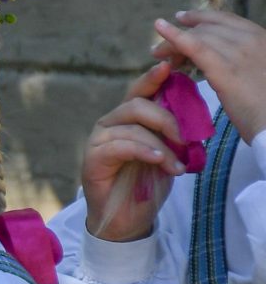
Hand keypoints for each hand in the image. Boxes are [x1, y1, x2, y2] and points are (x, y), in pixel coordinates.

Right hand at [81, 63, 185, 242]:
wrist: (129, 218)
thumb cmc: (148, 183)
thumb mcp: (166, 152)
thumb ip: (170, 132)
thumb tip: (190, 117)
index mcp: (127, 119)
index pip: (138, 91)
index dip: (152, 77)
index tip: (169, 66)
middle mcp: (109, 124)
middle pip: (136, 105)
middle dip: (166, 119)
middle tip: (186, 140)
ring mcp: (98, 140)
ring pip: (132, 127)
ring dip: (161, 145)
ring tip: (176, 166)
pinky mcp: (93, 159)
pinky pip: (120, 146)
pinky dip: (144, 151)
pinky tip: (159, 161)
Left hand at [156, 9, 265, 142]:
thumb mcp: (260, 72)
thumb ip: (245, 59)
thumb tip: (224, 57)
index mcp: (262, 39)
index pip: (226, 20)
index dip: (201, 17)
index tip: (182, 18)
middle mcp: (252, 40)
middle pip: (208, 29)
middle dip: (183, 34)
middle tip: (163, 48)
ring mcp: (239, 52)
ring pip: (198, 37)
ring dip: (173, 43)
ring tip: (158, 54)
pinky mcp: (224, 68)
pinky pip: (195, 46)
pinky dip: (174, 35)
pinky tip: (159, 26)